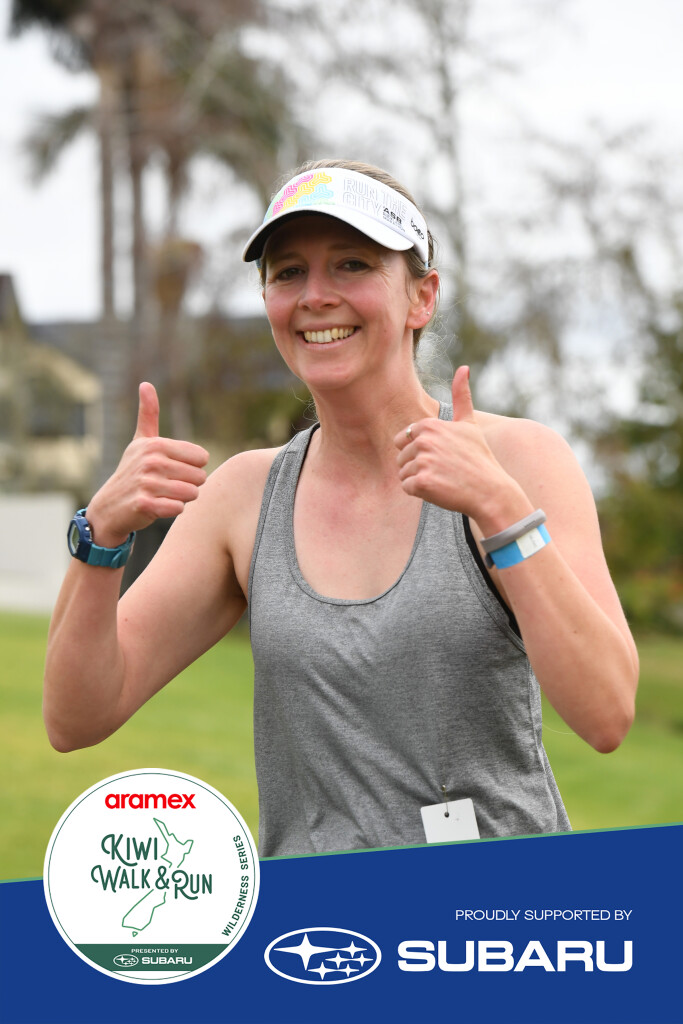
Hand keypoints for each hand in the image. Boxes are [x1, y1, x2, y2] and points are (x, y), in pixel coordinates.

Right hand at [86, 383, 208, 546]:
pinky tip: (158, 507)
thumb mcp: (140, 441)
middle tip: (167, 486)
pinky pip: (178, 508)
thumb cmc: (132, 472)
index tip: (172, 469)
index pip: (201, 458)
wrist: (109, 506)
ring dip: (182, 498)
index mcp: (155, 445)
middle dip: (189, 485)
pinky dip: (173, 510)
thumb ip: (148, 414)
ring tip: (163, 495)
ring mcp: (146, 483)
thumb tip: (145, 384)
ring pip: (191, 493)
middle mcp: (151, 461)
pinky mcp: (144, 505)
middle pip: (199, 477)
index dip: (192, 467)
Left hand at [394, 366, 519, 523]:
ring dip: (418, 480)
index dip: (418, 451)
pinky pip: (407, 488)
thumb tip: (463, 367)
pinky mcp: (422, 482)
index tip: (440, 455)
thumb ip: (461, 397)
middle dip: (417, 467)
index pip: (401, 440)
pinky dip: (420, 492)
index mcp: (429, 425)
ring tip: (442, 479)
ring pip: (403, 474)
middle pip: (401, 458)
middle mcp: (424, 440)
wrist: (490, 490)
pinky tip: (439, 489)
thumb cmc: (478, 458)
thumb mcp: (469, 424)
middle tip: (443, 470)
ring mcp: (423, 461)